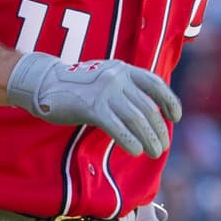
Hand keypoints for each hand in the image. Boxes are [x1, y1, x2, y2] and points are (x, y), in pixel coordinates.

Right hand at [6, 54, 180, 157]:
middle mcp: (118, 77)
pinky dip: (130, 141)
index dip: (169, 101)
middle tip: (162, 146)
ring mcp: (105, 92)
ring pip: (137, 119)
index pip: (155, 84)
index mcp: (123, 69)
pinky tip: (135, 150)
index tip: (175, 117)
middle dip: (158, 129)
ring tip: (154, 152)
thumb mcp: (104, 78)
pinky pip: (118, 127)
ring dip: (149, 138)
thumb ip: (124, 88)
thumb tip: (146, 112)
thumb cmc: (76, 86)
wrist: (44, 83)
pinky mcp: (93, 107)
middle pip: (147, 107)